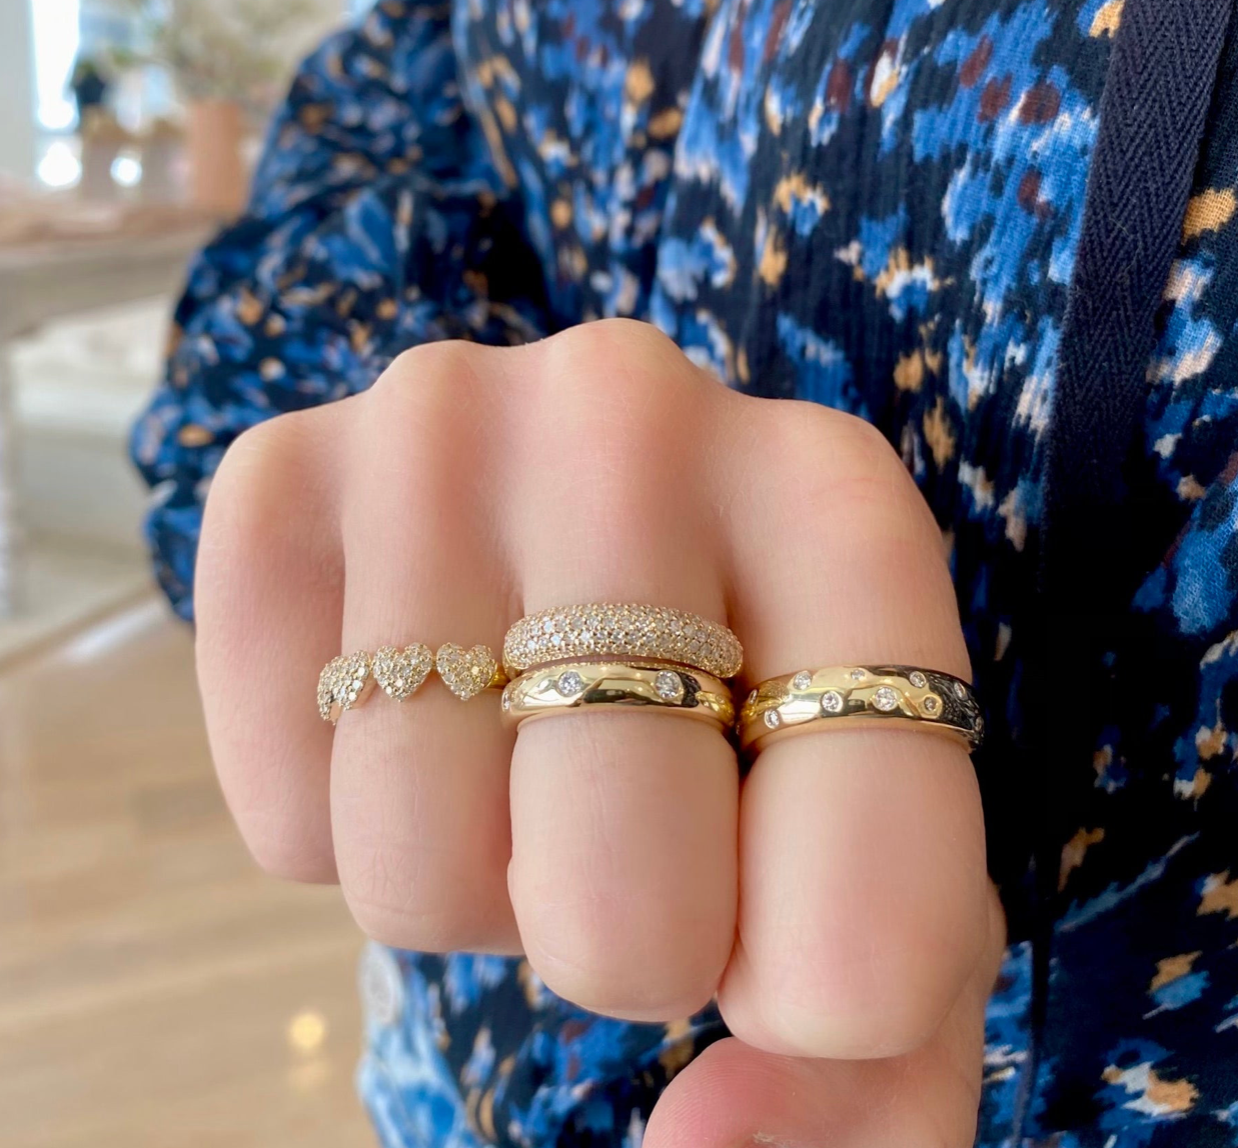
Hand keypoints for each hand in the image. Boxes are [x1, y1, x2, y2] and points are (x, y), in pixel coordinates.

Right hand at [197, 319, 1002, 1144]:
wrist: (582, 530)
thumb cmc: (750, 702)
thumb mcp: (868, 854)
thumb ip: (872, 1066)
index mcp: (839, 503)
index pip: (867, 879)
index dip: (821, 990)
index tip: (786, 956)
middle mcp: (636, 416)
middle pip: (619, 908)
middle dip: (629, 946)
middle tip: (633, 845)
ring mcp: (439, 426)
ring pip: (418, 870)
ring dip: (480, 885)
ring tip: (520, 767)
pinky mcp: (277, 475)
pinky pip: (282, 811)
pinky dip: (348, 833)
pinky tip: (424, 724)